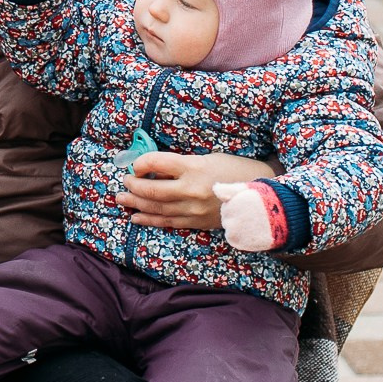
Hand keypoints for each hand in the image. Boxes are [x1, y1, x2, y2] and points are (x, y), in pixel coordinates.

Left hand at [121, 150, 273, 231]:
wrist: (260, 197)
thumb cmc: (235, 170)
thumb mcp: (208, 158)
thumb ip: (182, 164)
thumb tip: (156, 169)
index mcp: (194, 167)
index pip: (157, 163)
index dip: (141, 163)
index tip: (135, 164)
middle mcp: (191, 190)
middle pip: (152, 190)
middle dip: (134, 186)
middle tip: (124, 182)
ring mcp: (193, 209)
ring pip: (156, 208)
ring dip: (136, 204)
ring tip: (122, 199)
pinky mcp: (196, 223)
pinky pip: (167, 222)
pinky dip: (150, 220)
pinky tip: (136, 217)